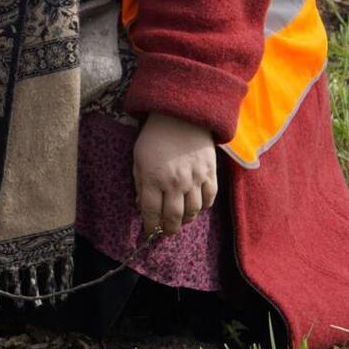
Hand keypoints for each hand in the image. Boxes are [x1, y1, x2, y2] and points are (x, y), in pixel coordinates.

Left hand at [132, 112, 216, 239]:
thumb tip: (142, 206)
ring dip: (186, 220)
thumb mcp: (138, 158)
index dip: (150, 227)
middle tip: (166, 232)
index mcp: (153, 178)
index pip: (151, 212)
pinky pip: (209, 199)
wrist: (181, 116)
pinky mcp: (210, 173)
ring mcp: (194, 179)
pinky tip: (196, 206)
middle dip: (169, 229)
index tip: (149, 232)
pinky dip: (203, 207)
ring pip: (193, 211)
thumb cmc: (155, 137)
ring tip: (180, 220)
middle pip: (174, 217)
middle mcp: (175, 182)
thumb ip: (140, 183)